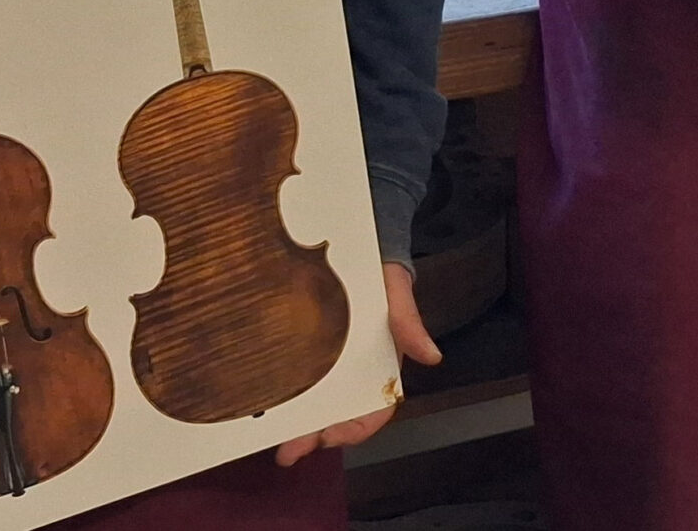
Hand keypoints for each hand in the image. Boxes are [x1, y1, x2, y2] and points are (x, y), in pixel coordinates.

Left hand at [273, 261, 442, 463]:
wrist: (364, 246)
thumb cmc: (384, 272)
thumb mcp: (397, 293)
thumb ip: (409, 323)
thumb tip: (432, 357)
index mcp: (383, 365)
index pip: (374, 410)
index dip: (353, 429)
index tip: (329, 436)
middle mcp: (357, 371)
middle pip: (338, 415)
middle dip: (314, 436)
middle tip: (288, 452)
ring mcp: (332, 363)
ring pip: (317, 404)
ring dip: (297, 425)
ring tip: (273, 439)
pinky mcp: (311, 350)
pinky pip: (300, 380)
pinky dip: (286, 398)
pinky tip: (266, 408)